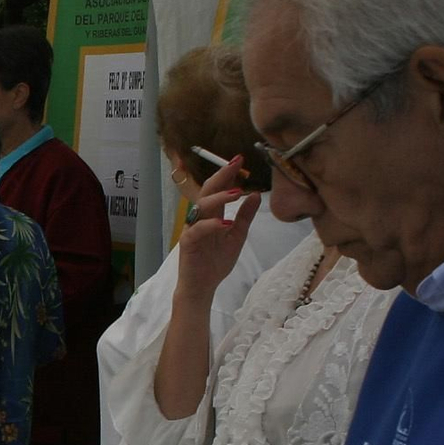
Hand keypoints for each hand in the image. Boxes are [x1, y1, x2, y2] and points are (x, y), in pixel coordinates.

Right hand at [176, 156, 262, 300]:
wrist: (202, 286)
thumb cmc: (215, 262)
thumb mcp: (237, 236)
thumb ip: (245, 216)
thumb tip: (255, 194)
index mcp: (211, 215)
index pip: (217, 189)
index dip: (227, 174)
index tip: (240, 158)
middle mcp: (200, 218)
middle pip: (207, 191)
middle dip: (221, 176)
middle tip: (236, 163)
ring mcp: (192, 230)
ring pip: (201, 206)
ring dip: (218, 198)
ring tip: (236, 193)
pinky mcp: (188, 243)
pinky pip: (198, 230)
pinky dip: (211, 225)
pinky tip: (225, 223)